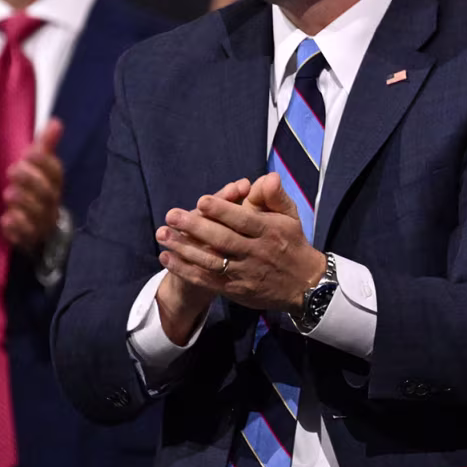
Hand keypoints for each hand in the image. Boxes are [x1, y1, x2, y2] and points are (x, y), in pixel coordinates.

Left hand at [0, 119, 64, 251]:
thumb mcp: (40, 167)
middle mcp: (51, 200)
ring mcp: (42, 219)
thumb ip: (45, 146)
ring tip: (8, 194)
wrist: (40, 226)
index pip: (55, 170)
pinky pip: (27, 233)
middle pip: (47, 191)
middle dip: (31, 180)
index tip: (28, 153)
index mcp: (54, 181)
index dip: (44, 162)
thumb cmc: (36, 188)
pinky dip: (17, 227)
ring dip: (23, 202)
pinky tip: (6, 220)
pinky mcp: (31, 235)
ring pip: (38, 211)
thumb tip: (56, 121)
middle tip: (11, 171)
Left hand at [158, 172, 325, 311]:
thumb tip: (269, 176)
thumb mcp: (290, 216)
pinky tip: (167, 258)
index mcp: (270, 232)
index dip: (222, 211)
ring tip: (162, 235)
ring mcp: (244, 273)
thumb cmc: (293, 243)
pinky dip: (185, 270)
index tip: (202, 201)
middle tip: (172, 215)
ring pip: (211, 261)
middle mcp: (256, 252)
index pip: (244, 220)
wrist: (304, 285)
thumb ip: (276, 196)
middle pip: (223, 240)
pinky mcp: (235, 290)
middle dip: (196, 228)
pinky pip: (207, 280)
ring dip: (184, 249)